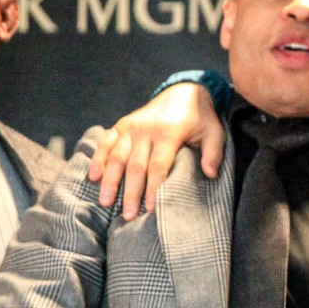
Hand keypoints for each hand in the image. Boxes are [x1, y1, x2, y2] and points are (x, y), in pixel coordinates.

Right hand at [87, 82, 224, 219]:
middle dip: (131, 192)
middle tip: (128, 216)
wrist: (182, 91)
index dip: (153, 188)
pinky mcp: (122, 125)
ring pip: (117, 156)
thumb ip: (213, 153)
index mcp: (169, 132)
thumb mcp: (215, 131)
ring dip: (111, 181)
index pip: (158, 165)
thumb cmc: (200, 117)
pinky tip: (93, 177)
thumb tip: (210, 175)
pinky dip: (98, 159)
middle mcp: (147, 129)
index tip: (150, 210)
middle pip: (136, 166)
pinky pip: (106, 142)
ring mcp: (132, 127)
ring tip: (106, 203)